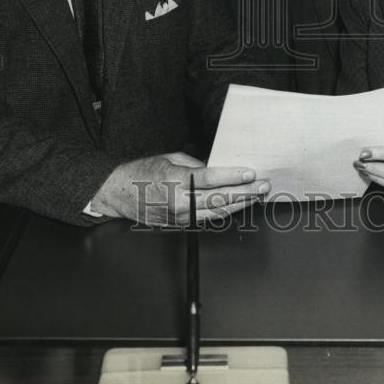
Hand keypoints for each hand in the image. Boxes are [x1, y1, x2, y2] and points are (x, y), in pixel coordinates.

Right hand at [91, 152, 269, 224]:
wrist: (119, 194)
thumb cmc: (142, 172)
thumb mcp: (170, 158)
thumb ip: (195, 164)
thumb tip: (218, 168)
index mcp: (176, 180)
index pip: (211, 179)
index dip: (233, 176)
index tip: (251, 173)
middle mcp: (180, 201)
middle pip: (220, 198)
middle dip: (245, 192)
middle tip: (263, 186)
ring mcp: (181, 217)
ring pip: (218, 212)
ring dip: (240, 204)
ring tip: (257, 196)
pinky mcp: (180, 225)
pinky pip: (208, 218)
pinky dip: (226, 212)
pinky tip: (238, 206)